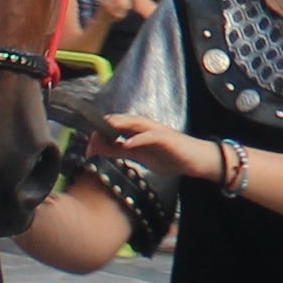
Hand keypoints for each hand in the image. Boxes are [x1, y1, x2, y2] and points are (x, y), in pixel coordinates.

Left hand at [90, 112, 220, 183]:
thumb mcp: (139, 156)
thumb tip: (99, 150)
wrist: (195, 161)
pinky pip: (150, 136)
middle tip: (89, 143)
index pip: (113, 128)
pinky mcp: (166, 138)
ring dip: (118, 127)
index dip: (98, 136)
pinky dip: (138, 139)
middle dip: (103, 130)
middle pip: (120, 122)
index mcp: (137, 131)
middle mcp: (145, 127)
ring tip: (104, 130)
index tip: (87, 150)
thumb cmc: (169, 157)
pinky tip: (127, 143)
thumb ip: (121, 152)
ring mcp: (156, 131)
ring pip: (134, 123)